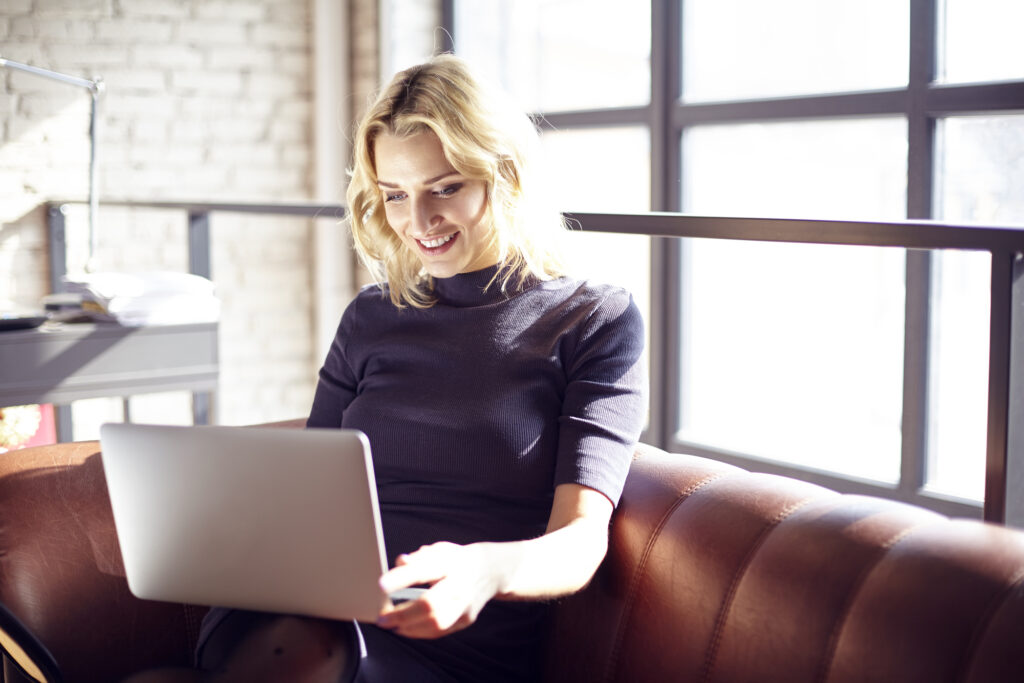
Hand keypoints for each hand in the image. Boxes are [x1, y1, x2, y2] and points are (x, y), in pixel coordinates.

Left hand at [376, 541, 504, 638]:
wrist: (491, 571)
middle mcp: (460, 585)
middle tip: (381, 618)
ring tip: (390, 625)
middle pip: (430, 603)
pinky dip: (419, 632)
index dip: (402, 578)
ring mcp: (465, 604)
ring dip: (409, 627)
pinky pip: (440, 631)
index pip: (424, 570)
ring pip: (436, 623)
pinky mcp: (466, 619)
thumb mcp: (440, 550)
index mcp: (450, 563)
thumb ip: (419, 557)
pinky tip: (404, 629)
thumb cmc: (456, 560)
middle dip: (402, 614)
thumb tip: (401, 562)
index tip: (380, 585)